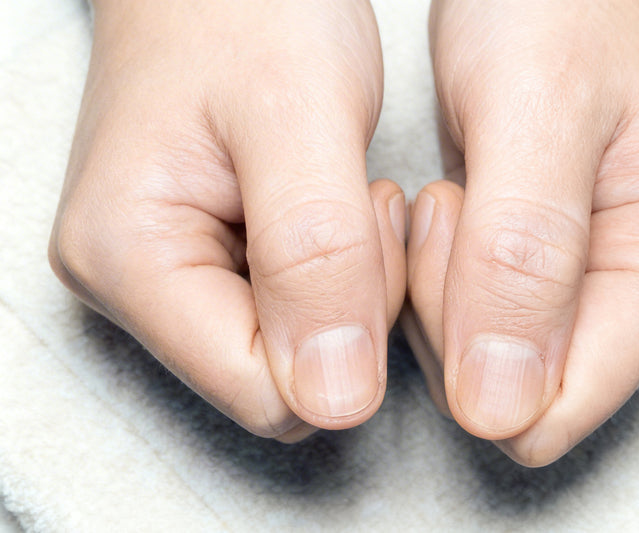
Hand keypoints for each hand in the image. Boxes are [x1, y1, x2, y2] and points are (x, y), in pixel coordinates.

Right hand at [49, 0, 404, 441]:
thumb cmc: (251, 8)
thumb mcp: (299, 113)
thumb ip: (316, 256)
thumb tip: (336, 399)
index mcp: (130, 258)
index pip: (264, 392)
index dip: (344, 332)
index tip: (364, 228)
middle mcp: (131, 285)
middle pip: (276, 383)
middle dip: (347, 308)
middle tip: (356, 204)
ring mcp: (163, 279)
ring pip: (290, 356)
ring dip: (345, 288)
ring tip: (340, 194)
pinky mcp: (202, 265)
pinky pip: (290, 319)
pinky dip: (333, 276)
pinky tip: (326, 208)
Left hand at [403, 0, 638, 464]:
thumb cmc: (555, 5)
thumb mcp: (537, 110)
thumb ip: (524, 258)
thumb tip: (503, 406)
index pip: (559, 409)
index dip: (476, 357)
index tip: (455, 250)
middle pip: (518, 395)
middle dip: (453, 319)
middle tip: (452, 208)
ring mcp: (595, 278)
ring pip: (489, 365)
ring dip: (440, 295)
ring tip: (453, 198)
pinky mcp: (549, 266)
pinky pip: (473, 324)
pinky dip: (438, 281)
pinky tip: (449, 213)